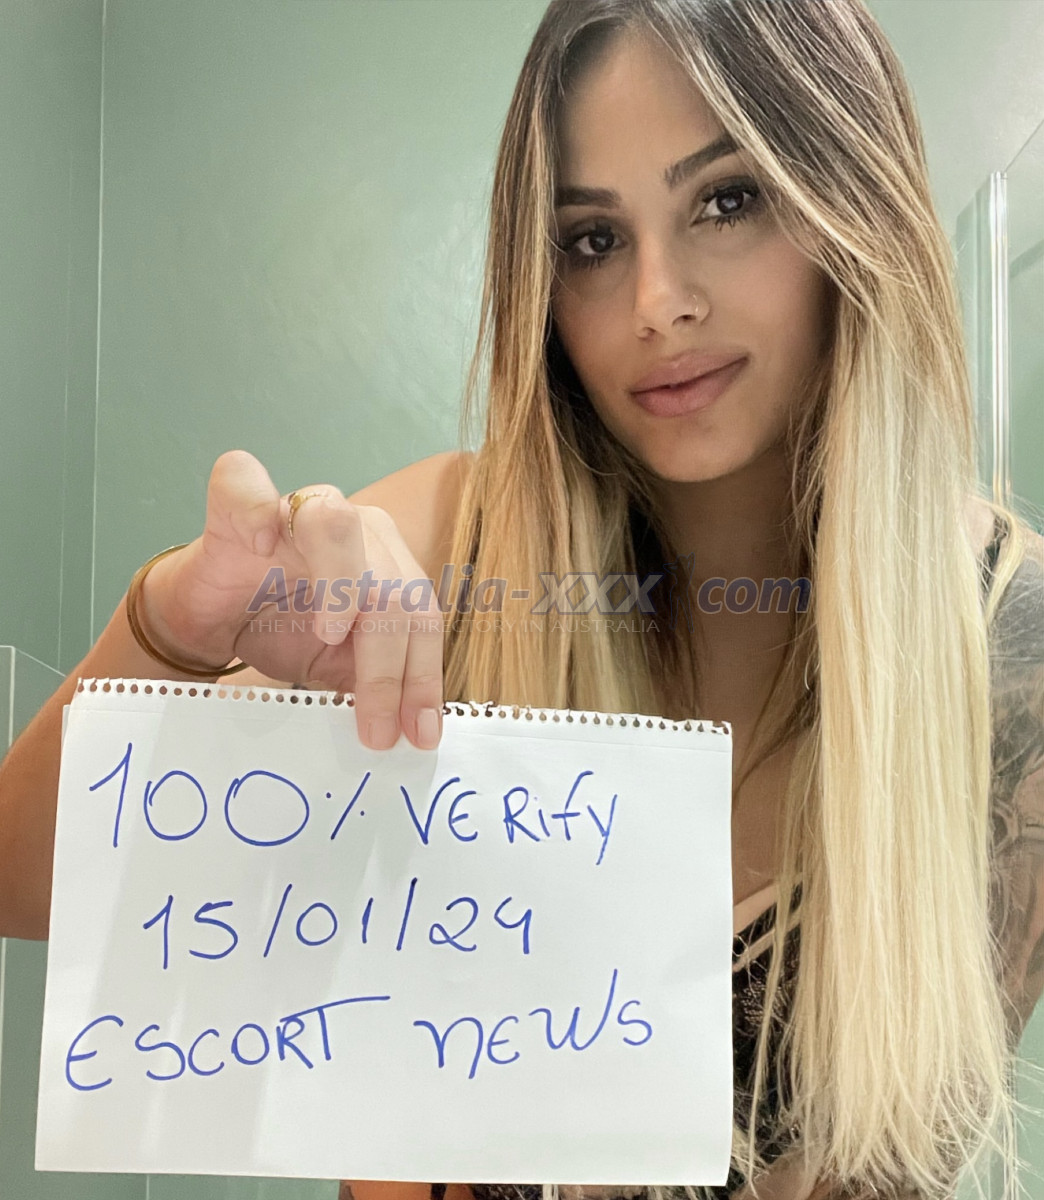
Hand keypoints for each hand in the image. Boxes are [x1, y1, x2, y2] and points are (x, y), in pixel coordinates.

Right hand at [139, 450, 444, 749]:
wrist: (211, 619)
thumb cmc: (280, 632)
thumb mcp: (337, 666)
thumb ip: (376, 680)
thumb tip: (416, 726)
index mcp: (389, 561)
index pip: (421, 613)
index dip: (422, 676)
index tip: (419, 734)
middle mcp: (355, 526)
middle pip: (388, 583)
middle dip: (388, 664)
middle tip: (376, 729)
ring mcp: (298, 507)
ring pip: (337, 525)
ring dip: (341, 582)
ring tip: (329, 635)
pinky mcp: (238, 501)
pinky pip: (248, 483)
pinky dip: (259, 510)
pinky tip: (262, 547)